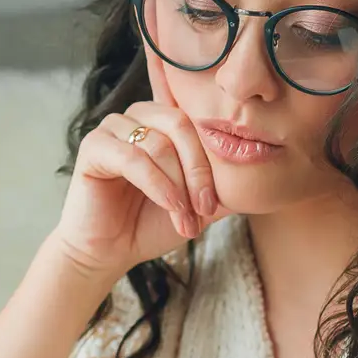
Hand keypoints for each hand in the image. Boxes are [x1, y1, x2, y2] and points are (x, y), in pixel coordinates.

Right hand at [50, 66, 227, 279]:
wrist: (113, 251)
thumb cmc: (153, 222)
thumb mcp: (199, 202)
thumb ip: (225, 181)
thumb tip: (264, 166)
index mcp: (163, 121)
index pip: (191, 105)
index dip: (211, 124)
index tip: (224, 166)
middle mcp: (137, 116)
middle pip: (181, 124)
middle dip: (199, 170)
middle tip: (207, 207)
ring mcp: (112, 128)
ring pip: (159, 144)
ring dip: (178, 187)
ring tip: (186, 219)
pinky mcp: (93, 147)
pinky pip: (133, 159)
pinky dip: (157, 185)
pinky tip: (169, 206)